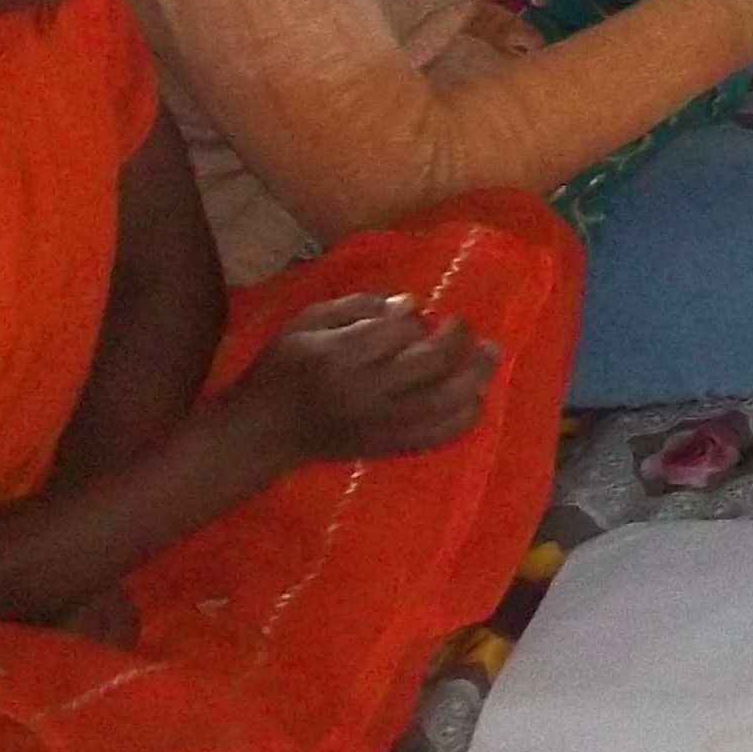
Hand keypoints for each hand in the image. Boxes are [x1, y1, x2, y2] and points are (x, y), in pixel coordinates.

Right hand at [219, 296, 493, 467]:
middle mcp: (365, 392)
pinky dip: (465, 416)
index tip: (417, 310)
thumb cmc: (283, 368)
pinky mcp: (389, 447)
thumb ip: (357, 307)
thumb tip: (410, 304)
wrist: (264, 432)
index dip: (414, 317)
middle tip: (460, 325)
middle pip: (431, 364)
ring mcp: (381, 424)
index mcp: (339, 356)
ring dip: (476, 374)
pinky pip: (438, 436)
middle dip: (457, 338)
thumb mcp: (306, 322)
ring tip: (488, 353)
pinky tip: (476, 396)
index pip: (396, 332)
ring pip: (445, 402)